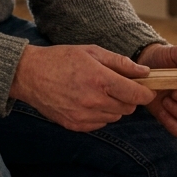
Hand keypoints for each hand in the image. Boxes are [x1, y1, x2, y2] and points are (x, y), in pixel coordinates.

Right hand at [10, 44, 153, 131]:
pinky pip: (100, 124)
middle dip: (129, 98)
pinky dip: (100, 114)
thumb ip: (120, 63)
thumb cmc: (61, 59)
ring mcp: (84, 116)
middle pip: (128, 108)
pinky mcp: (75, 125)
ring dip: (114, 107)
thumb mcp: (92, 51)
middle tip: (118, 86)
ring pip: (115, 117)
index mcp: (100, 80)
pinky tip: (88, 101)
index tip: (146, 88)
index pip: (136, 95)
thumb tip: (144, 71)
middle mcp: (94, 102)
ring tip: (99, 92)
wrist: (30, 75)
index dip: (146, 92)